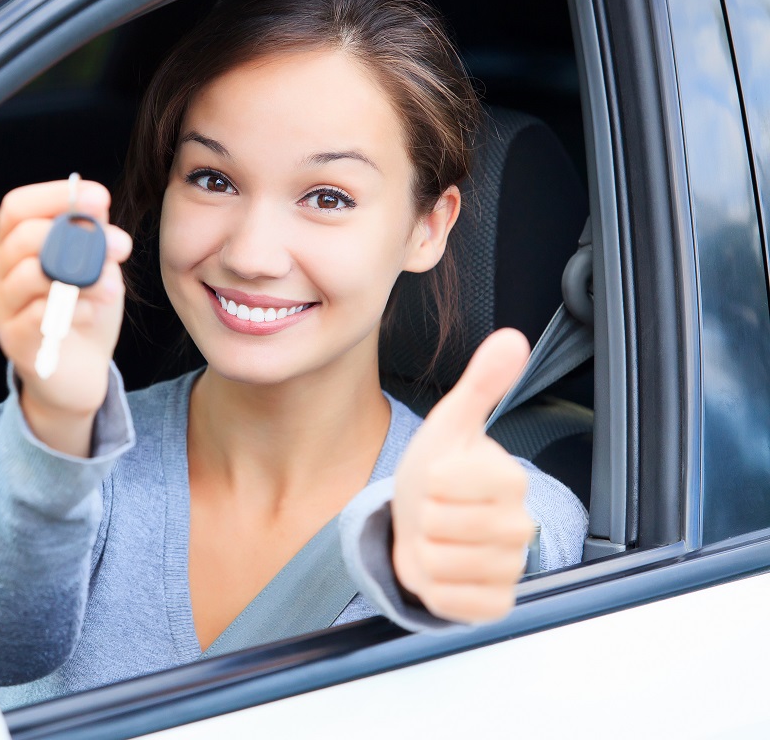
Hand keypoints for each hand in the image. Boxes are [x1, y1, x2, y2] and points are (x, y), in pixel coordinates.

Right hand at [0, 180, 132, 453]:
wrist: (81, 373)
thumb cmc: (84, 312)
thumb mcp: (96, 267)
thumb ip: (93, 237)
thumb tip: (96, 205)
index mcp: (14, 247)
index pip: (16, 208)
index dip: (54, 196)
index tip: (96, 197)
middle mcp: (0, 274)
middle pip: (20, 237)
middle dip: (74, 235)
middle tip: (118, 244)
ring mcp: (3, 308)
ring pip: (26, 274)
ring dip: (78, 274)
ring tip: (108, 285)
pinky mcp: (14, 341)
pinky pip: (37, 314)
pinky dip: (72, 308)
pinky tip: (90, 312)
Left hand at [390, 328, 535, 622]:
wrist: (423, 520)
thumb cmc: (438, 470)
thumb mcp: (450, 423)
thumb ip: (481, 382)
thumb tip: (512, 337)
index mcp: (511, 479)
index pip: (444, 484)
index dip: (427, 481)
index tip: (439, 480)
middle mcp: (520, 528)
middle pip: (438, 525)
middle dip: (422, 517)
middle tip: (434, 510)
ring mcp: (509, 569)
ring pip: (438, 564)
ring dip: (423, 552)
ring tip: (435, 537)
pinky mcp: (494, 605)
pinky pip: (449, 602)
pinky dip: (432, 587)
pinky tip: (442, 568)